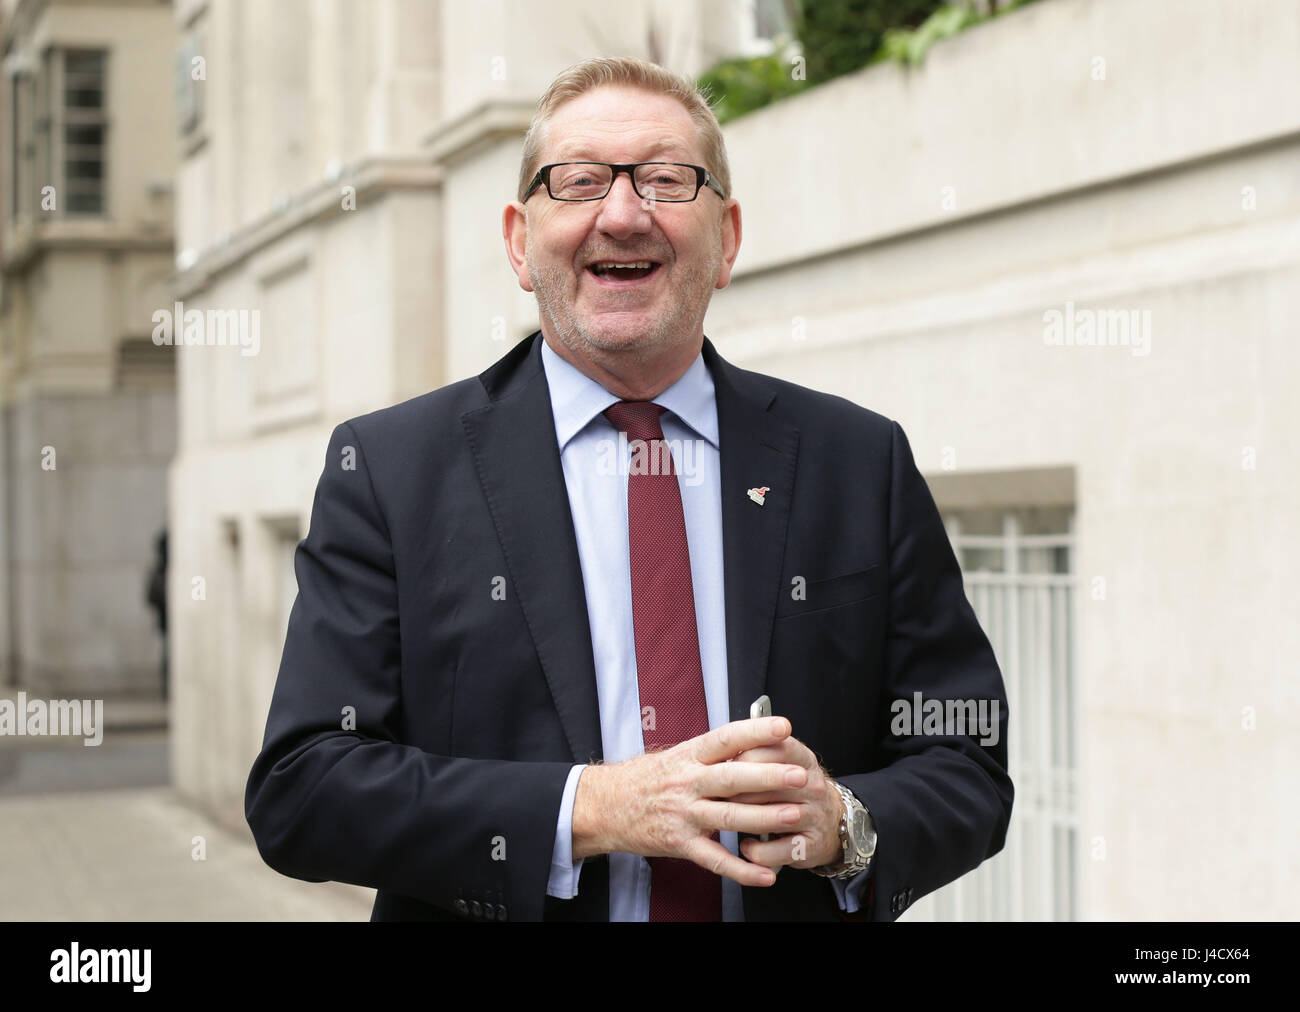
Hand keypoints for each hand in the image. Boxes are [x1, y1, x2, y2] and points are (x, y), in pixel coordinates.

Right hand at [572, 716, 811, 887]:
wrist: (605, 806)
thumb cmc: (646, 779)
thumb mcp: (676, 756)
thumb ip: (711, 754)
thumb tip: (752, 742)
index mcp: (689, 755)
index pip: (726, 738)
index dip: (755, 731)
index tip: (783, 727)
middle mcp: (687, 782)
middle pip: (733, 777)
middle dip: (769, 776)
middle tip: (801, 775)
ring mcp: (683, 814)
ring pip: (729, 816)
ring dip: (764, 818)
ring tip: (794, 816)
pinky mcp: (679, 843)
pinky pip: (714, 859)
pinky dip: (742, 870)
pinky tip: (766, 874)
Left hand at [729, 734, 843, 871]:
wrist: (830, 824)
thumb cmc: (792, 790)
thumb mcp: (782, 764)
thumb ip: (755, 754)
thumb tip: (718, 758)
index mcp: (802, 758)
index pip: (772, 747)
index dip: (741, 757)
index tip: (721, 766)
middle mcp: (812, 785)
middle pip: (768, 783)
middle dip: (736, 790)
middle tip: (717, 796)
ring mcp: (814, 817)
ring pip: (771, 817)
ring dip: (743, 820)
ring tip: (727, 819)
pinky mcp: (810, 847)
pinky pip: (774, 851)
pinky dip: (755, 851)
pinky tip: (747, 846)